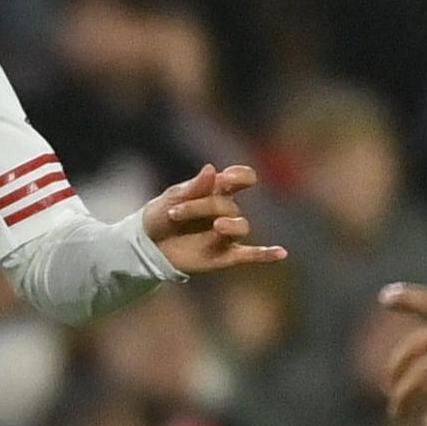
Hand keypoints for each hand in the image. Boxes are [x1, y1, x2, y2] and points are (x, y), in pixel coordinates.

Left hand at [140, 164, 289, 276]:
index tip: (227, 178)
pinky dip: (266, 255)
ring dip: (231, 225)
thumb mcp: (170, 199)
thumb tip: (212, 169)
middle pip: (229, 204)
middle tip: (174, 214)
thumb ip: (193, 187)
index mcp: (216, 191)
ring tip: (216, 226)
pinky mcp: (224, 256)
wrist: (144, 247)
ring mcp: (226, 235)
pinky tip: (282, 253)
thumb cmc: (158, 218)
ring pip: (241, 226)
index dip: (240, 176)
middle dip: (202, 206)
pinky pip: (250, 255)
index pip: (242, 178)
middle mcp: (225, 211)